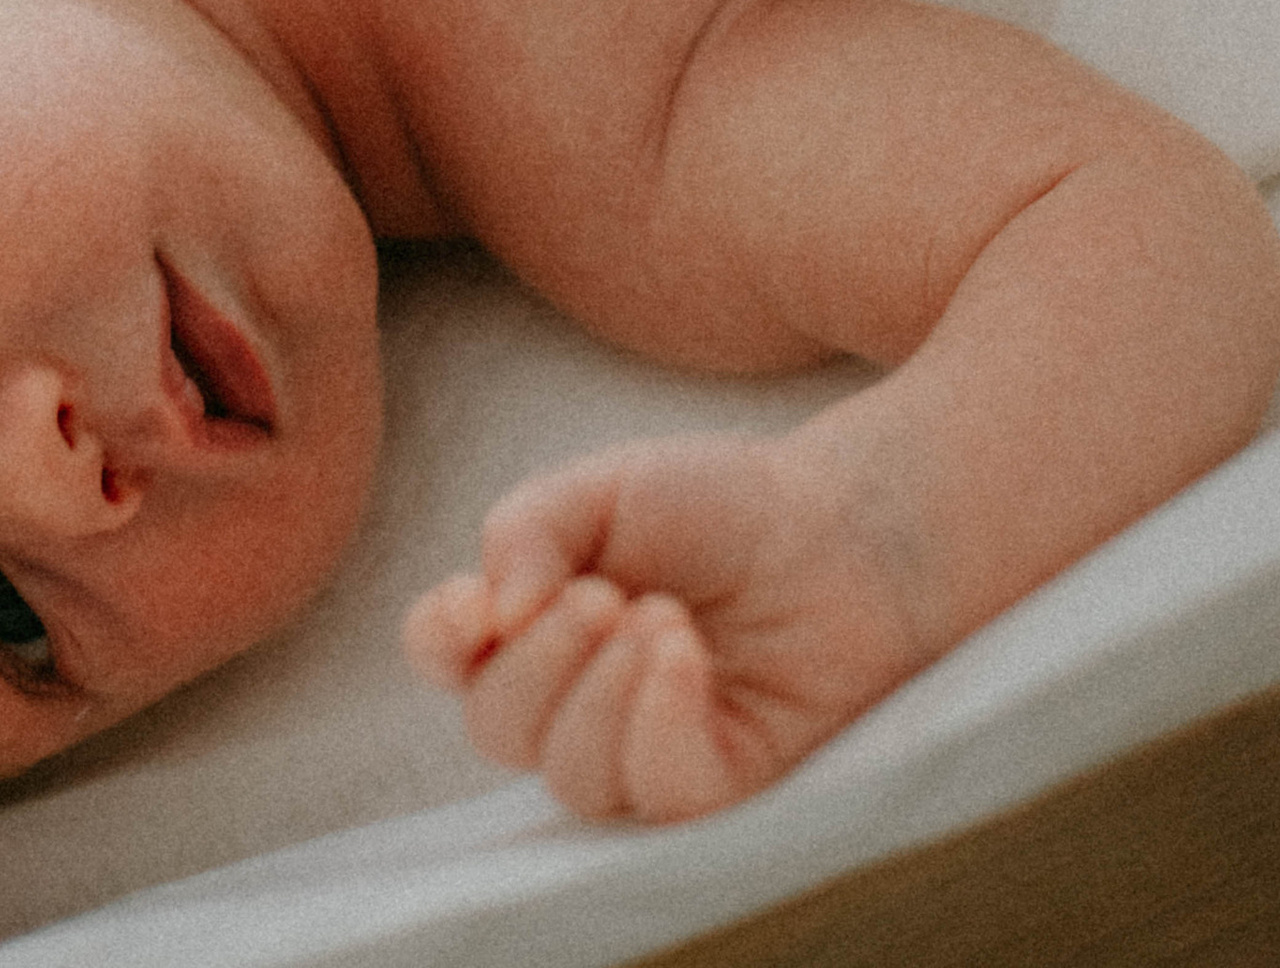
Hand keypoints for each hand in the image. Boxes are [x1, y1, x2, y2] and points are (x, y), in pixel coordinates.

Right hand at [405, 432, 916, 822]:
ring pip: (570, 775)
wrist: (840, 527)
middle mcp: (574, 695)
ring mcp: (640, 750)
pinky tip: (687, 659)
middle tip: (606, 596)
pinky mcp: (711, 787)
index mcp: (534, 619)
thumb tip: (488, 612)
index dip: (439, 637)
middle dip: (539, 661)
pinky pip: (652, 794)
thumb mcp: (608, 486)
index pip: (443, 655)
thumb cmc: (721, 504)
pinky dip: (658, 723)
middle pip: (496, 725)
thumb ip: (527, 529)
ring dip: (604, 692)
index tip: (475, 603)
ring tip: (666, 620)